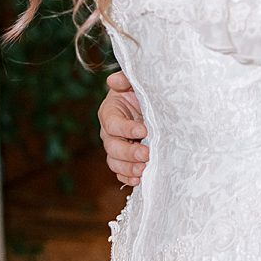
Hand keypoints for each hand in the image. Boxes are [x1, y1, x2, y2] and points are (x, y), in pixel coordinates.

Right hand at [100, 70, 148, 186]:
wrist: (151, 108)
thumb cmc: (141, 93)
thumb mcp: (134, 83)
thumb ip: (125, 80)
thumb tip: (113, 81)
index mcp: (110, 113)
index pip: (112, 123)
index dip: (126, 129)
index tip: (144, 130)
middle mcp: (109, 133)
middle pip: (112, 147)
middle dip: (129, 153)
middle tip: (147, 154)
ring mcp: (116, 148)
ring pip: (115, 162)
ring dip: (129, 168)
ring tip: (143, 170)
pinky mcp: (125, 160)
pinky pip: (121, 173)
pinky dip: (128, 178)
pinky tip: (139, 180)